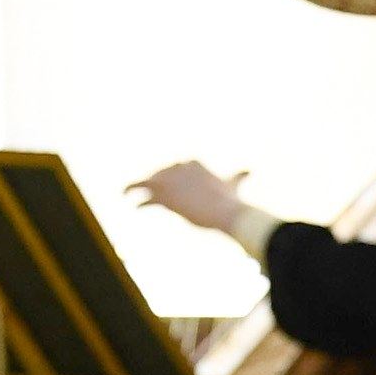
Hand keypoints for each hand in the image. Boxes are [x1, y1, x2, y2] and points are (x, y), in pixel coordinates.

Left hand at [128, 160, 249, 233]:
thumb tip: (249, 170)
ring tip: (126, 192)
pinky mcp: (162, 194)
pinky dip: (131, 192)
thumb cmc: (230, 201)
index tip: (168, 188)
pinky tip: (127, 199)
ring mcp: (169, 180)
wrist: (225, 212)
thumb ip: (237, 176)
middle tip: (146, 193)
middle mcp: (179, 167)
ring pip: (147, 180)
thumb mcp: (233, 185)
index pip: (177, 168)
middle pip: (160, 174)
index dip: (171, 179)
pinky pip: (141, 190)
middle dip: (154, 184)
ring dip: (136, 185)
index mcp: (193, 162)